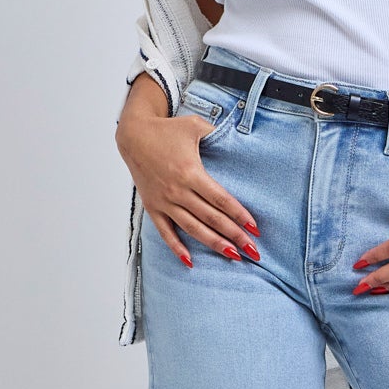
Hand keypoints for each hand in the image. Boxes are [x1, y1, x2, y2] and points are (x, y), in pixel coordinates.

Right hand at [117, 109, 259, 265]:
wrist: (133, 135)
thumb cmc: (167, 130)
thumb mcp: (195, 126)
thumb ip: (218, 134)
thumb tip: (241, 140)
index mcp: (190, 172)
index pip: (220, 199)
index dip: (239, 215)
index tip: (254, 228)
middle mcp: (178, 190)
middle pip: (211, 218)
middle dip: (234, 235)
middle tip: (253, 250)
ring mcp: (164, 201)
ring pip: (192, 228)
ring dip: (213, 243)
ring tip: (233, 256)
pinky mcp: (153, 207)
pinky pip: (165, 232)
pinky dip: (177, 248)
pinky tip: (190, 261)